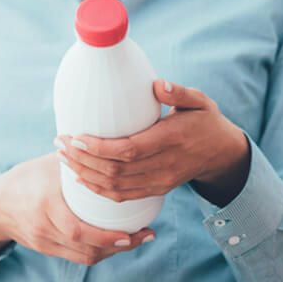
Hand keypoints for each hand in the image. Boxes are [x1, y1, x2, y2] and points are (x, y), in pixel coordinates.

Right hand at [0, 153, 154, 265]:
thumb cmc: (26, 178)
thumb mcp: (48, 166)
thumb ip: (78, 160)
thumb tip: (111, 145)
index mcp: (46, 204)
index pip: (80, 230)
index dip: (109, 237)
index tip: (133, 232)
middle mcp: (45, 227)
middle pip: (88, 249)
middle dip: (120, 247)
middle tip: (146, 236)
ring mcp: (45, 242)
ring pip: (86, 256)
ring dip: (113, 251)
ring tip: (136, 240)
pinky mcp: (47, 250)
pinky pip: (78, 257)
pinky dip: (99, 251)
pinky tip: (116, 243)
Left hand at [55, 80, 251, 208]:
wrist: (222, 153)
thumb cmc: (206, 121)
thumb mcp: (201, 101)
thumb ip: (179, 93)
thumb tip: (157, 85)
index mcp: (172, 140)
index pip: (130, 150)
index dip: (100, 148)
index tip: (77, 137)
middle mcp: (165, 165)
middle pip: (116, 171)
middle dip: (83, 160)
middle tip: (61, 143)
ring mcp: (160, 181)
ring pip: (116, 187)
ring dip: (86, 174)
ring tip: (64, 157)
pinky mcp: (157, 190)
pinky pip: (123, 196)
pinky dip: (99, 189)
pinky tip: (81, 177)